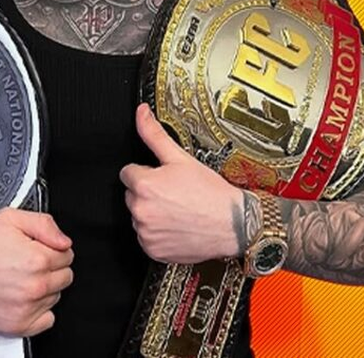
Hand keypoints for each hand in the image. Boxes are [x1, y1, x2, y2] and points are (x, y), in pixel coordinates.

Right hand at [0, 208, 73, 336]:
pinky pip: (47, 320)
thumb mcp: (8, 219)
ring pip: (55, 297)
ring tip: (17, 279)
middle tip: (25, 263)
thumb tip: (64, 241)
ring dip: (43, 288)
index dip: (51, 248)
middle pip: (65, 277)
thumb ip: (43, 224)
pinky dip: (39, 310)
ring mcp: (26, 308)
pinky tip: (21, 298)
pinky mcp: (17, 325)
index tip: (35, 248)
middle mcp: (34, 286)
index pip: (67, 255)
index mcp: (36, 259)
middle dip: (50, 268)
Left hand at [119, 103, 244, 263]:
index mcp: (144, 185)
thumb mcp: (181, 157)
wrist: (235, 224)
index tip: (163, 179)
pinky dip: (157, 234)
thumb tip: (141, 113)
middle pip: (132, 195)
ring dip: (152, 213)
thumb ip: (154, 134)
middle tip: (173, 194)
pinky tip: (176, 226)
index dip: (145, 173)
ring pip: (139, 216)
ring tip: (177, 210)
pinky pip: (146, 238)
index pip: (128, 173)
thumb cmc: (211, 193)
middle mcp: (141, 210)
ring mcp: (146, 233)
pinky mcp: (153, 251)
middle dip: (147, 193)